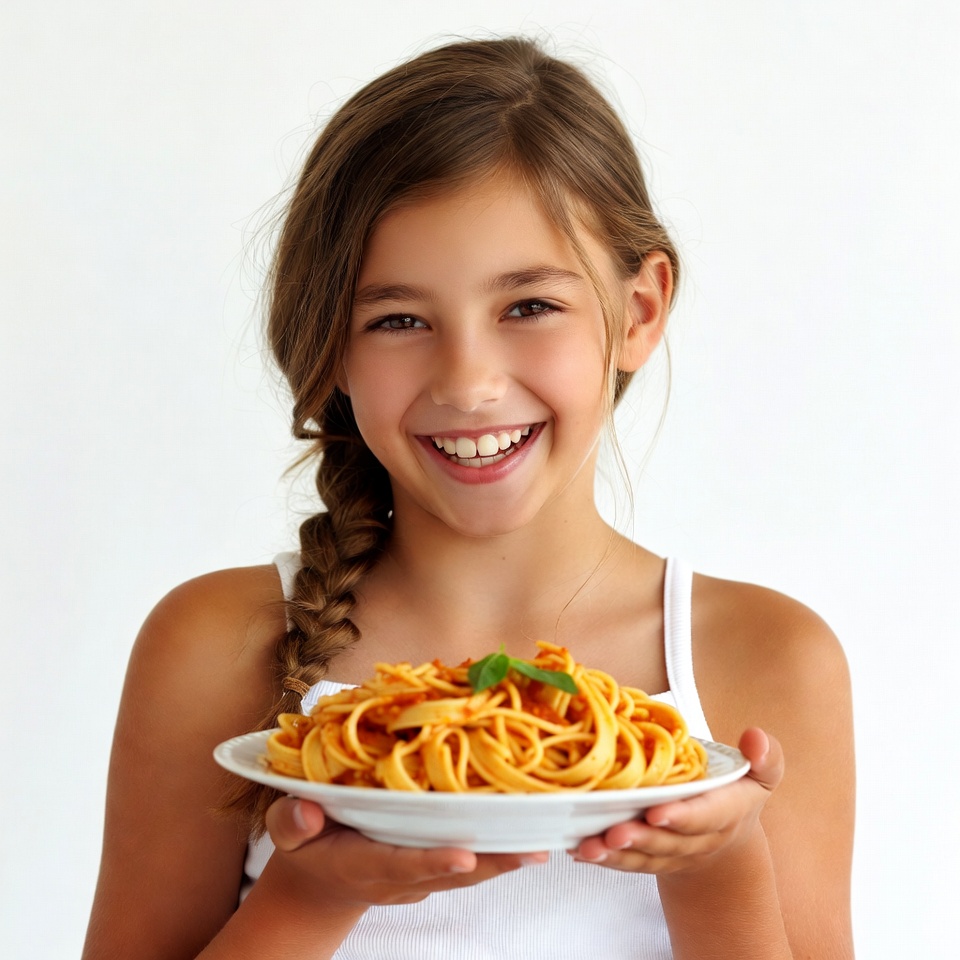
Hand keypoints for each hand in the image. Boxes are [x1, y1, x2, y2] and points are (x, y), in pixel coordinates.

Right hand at [264, 796, 548, 908]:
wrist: (318, 883)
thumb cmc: (305, 847)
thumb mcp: (286, 833)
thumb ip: (292, 822)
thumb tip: (308, 811)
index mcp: (361, 863)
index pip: (400, 863)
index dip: (432, 860)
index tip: (465, 854)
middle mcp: (397, 876)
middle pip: (448, 872)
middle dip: (490, 863)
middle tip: (531, 851)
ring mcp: (416, 877)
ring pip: (465, 871)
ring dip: (502, 860)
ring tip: (542, 845)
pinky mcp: (429, 869)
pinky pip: (467, 862)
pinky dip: (495, 852)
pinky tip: (526, 835)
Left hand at [571, 728, 782, 874]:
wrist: (727, 837)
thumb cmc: (737, 792)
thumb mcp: (760, 773)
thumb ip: (765, 757)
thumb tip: (756, 738)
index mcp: (725, 814)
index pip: (706, 816)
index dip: (683, 816)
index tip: (657, 811)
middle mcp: (698, 839)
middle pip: (668, 842)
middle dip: (641, 838)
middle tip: (614, 832)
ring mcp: (673, 853)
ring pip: (644, 857)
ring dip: (615, 854)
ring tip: (588, 846)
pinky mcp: (651, 859)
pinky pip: (627, 862)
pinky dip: (603, 858)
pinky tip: (577, 850)